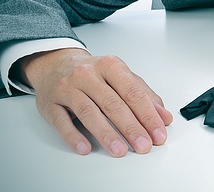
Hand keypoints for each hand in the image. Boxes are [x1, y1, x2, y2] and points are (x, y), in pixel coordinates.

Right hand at [16, 48, 172, 155]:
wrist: (55, 63)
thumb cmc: (93, 73)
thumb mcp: (120, 76)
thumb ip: (143, 94)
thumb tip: (163, 117)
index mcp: (110, 66)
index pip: (133, 92)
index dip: (148, 114)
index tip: (158, 133)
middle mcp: (88, 75)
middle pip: (113, 103)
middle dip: (131, 127)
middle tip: (143, 145)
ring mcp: (67, 88)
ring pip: (89, 112)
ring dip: (106, 134)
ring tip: (120, 150)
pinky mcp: (50, 103)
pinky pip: (61, 121)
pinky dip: (73, 136)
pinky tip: (85, 147)